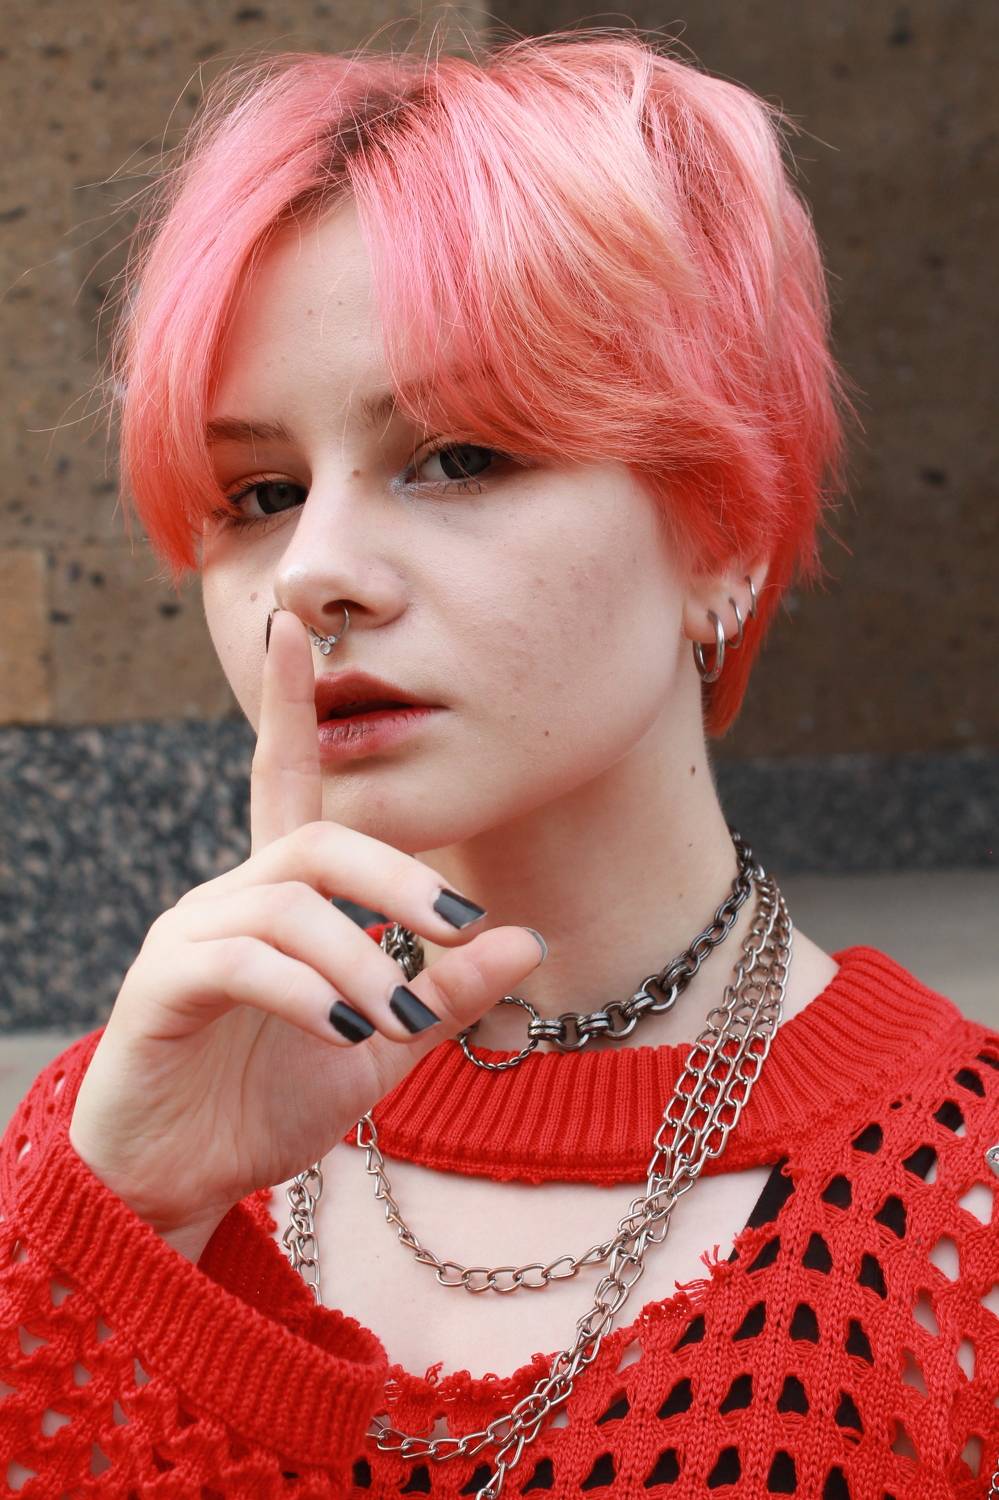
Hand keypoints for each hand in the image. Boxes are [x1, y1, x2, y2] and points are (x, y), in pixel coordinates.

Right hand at [68, 608, 543, 1255]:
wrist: (179, 1183)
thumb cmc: (267, 1103)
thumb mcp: (376, 1046)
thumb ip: (443, 995)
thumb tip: (524, 936)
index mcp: (279, 899)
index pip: (285, 780)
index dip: (289, 705)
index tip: (294, 629)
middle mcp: (230, 898)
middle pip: (318, 843)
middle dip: (397, 879)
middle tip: (459, 932)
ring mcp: (189, 937)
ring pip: (287, 903)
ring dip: (359, 957)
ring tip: (397, 1017)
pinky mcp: (161, 987)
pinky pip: (238, 961)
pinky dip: (302, 989)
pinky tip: (340, 1028)